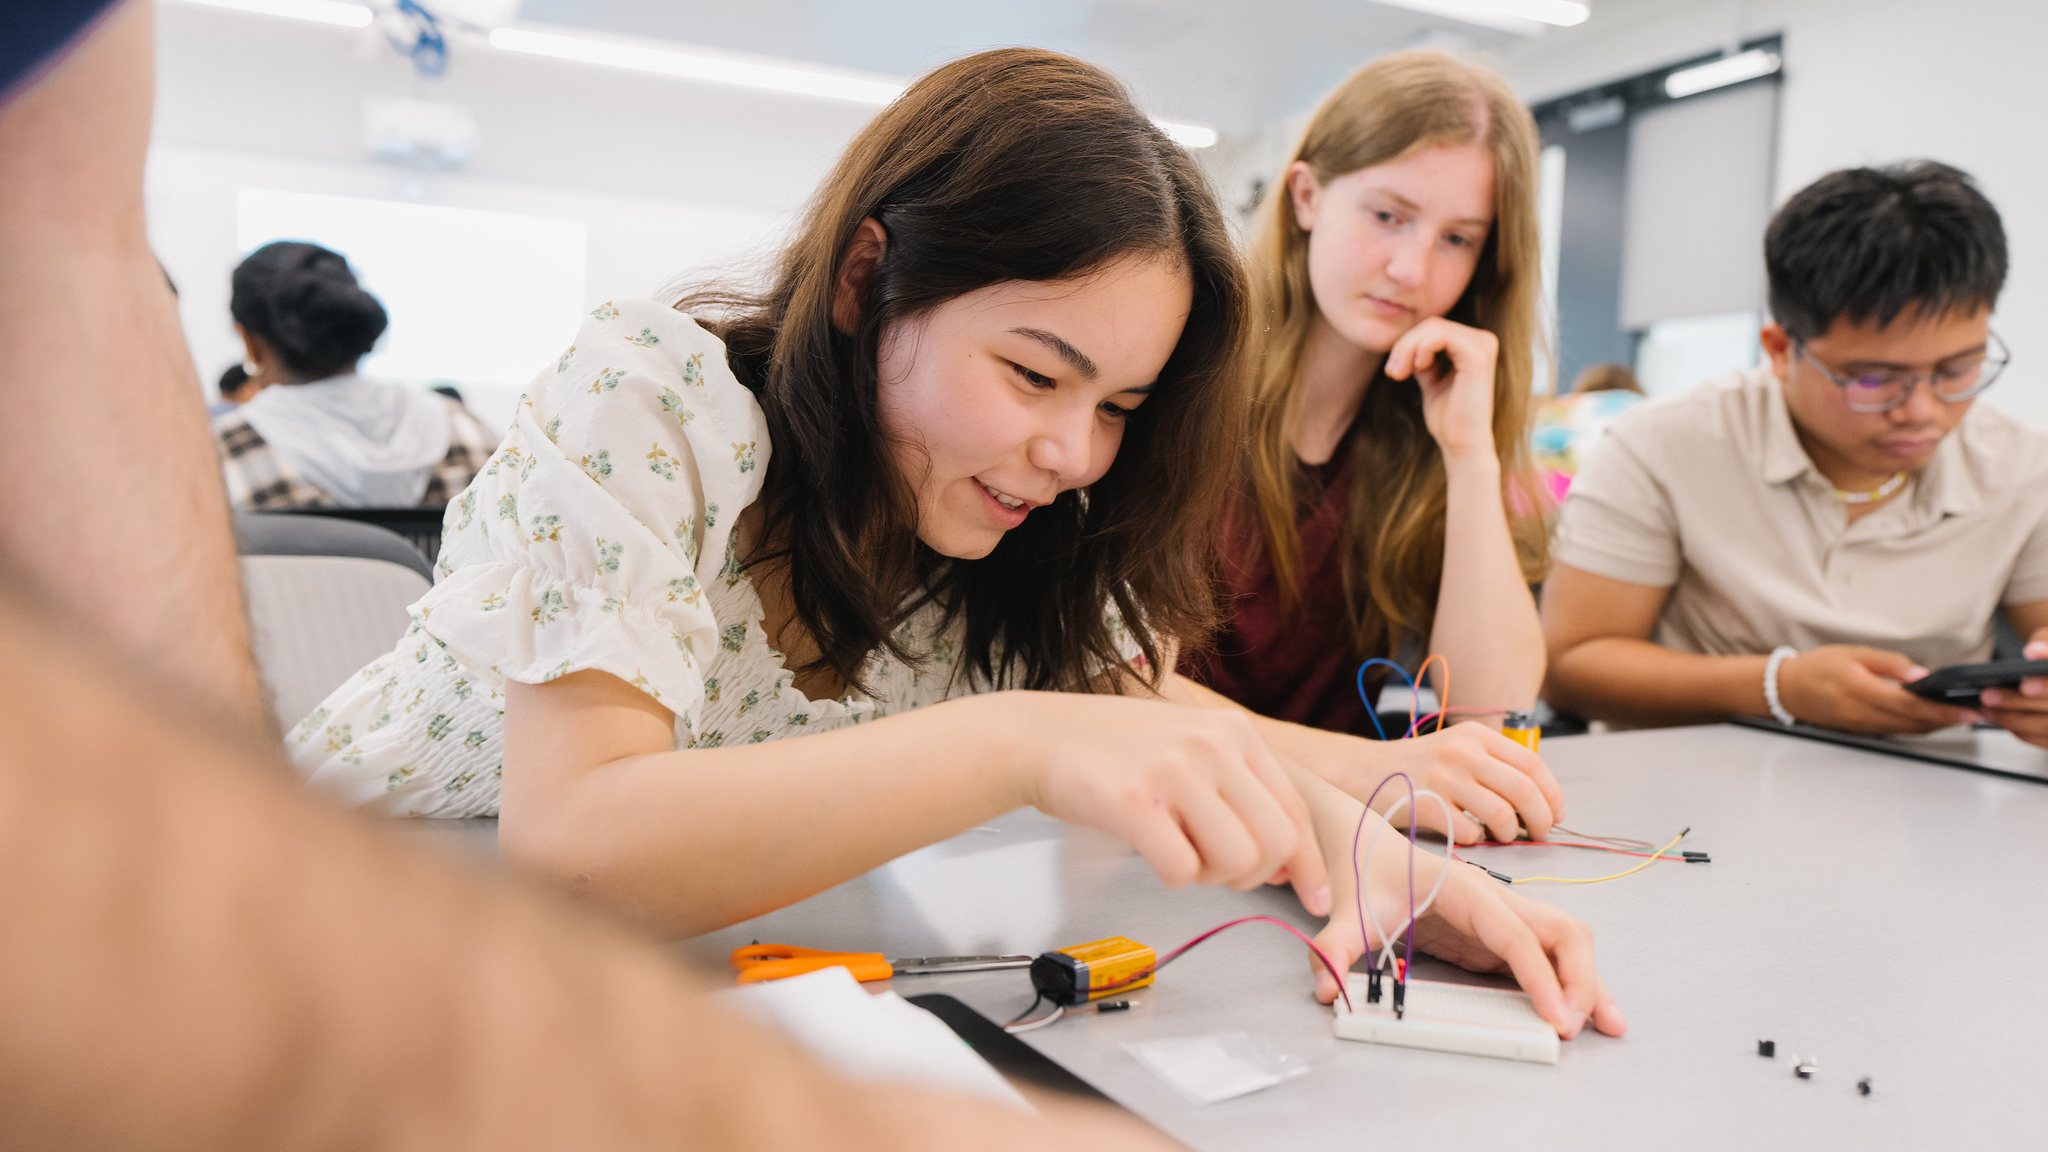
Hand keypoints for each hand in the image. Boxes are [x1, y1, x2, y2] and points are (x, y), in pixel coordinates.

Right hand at [1013, 694, 1330, 914]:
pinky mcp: (1135, 803)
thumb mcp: (1190, 747)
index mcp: (1233, 732)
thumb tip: (1290, 861)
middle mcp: (1211, 746)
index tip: (1310, 898)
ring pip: (1237, 861)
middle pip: (1276, 842)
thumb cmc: (1113, 751)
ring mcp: (1174, 772)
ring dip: (1211, 878)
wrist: (1039, 736)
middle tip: (1217, 871)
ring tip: (1180, 857)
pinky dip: (1172, 878)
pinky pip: (1182, 871)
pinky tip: (1152, 855)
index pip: (1295, 810)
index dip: (1308, 864)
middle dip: (1253, 875)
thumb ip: (1240, 791)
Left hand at [1308, 824, 1624, 1039]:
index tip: (1556, 1016)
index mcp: (1467, 891)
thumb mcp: (1346, 912)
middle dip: (1581, 977)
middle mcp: (1497, 900)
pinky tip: (1586, 1014)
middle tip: (1576, 1026)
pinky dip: (1574, 982)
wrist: (1366, 849)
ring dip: (1591, 980)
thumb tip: (1327, 988)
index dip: (1540, 975)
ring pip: (1567, 941)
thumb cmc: (1365, 877)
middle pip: (1562, 931)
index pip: (1516, 934)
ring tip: (1609, 1026)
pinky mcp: (1499, 937)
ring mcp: (1504, 917)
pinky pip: (1549, 956)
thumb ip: (1334, 947)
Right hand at [1315, 720, 1562, 844]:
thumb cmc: (1417, 768)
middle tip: (1538, 834)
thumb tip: (1541, 801)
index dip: (1552, 793)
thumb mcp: (1457, 750)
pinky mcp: (1424, 803)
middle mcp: (1462, 751)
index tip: (1556, 814)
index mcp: (1476, 735)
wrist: (1362, 771)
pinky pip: (1469, 832)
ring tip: (1501, 837)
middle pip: (1524, 790)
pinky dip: (1476, 840)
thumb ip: (1495, 766)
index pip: (1532, 764)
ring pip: (1500, 815)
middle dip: (1540, 819)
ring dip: (1509, 834)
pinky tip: (1467, 834)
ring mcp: (1442, 777)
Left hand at [1383, 317, 1498, 460]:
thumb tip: (1406, 340)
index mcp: (1475, 344)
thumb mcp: (1431, 379)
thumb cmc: (1448, 417)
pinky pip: (1441, 336)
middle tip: (1393, 373)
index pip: (1433, 327)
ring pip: (1433, 328)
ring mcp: (1483, 346)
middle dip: (1404, 346)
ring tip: (1399, 373)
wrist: (1463, 444)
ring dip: (1408, 349)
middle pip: (1431, 324)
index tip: (1394, 371)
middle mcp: (1483, 340)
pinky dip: (1421, 349)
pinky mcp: (1478, 356)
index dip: (1408, 344)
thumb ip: (1424, 357)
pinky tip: (1417, 368)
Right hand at [1774, 645, 1974, 733]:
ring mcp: (1863, 727)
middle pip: (1915, 723)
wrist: (1786, 689)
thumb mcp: (1853, 653)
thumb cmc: (1816, 668)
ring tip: (1959, 716)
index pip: (1912, 706)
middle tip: (1974, 714)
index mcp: (1862, 692)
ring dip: (1936, 725)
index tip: (1967, 711)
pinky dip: (1918, 726)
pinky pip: (1897, 731)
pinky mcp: (1863, 731)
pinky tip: (1930, 719)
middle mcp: (1864, 715)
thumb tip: (1920, 674)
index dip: (1943, 710)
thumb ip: (1889, 663)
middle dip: (1947, 720)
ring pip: (1909, 730)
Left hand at [1981, 635, 2047, 748]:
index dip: (2045, 687)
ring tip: (1986, 708)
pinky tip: (2002, 719)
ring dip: (2013, 720)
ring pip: (2047, 728)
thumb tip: (2032, 652)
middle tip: (1988, 696)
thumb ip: (2045, 642)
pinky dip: (2022, 731)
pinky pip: (2045, 741)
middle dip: (2018, 703)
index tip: (2024, 685)